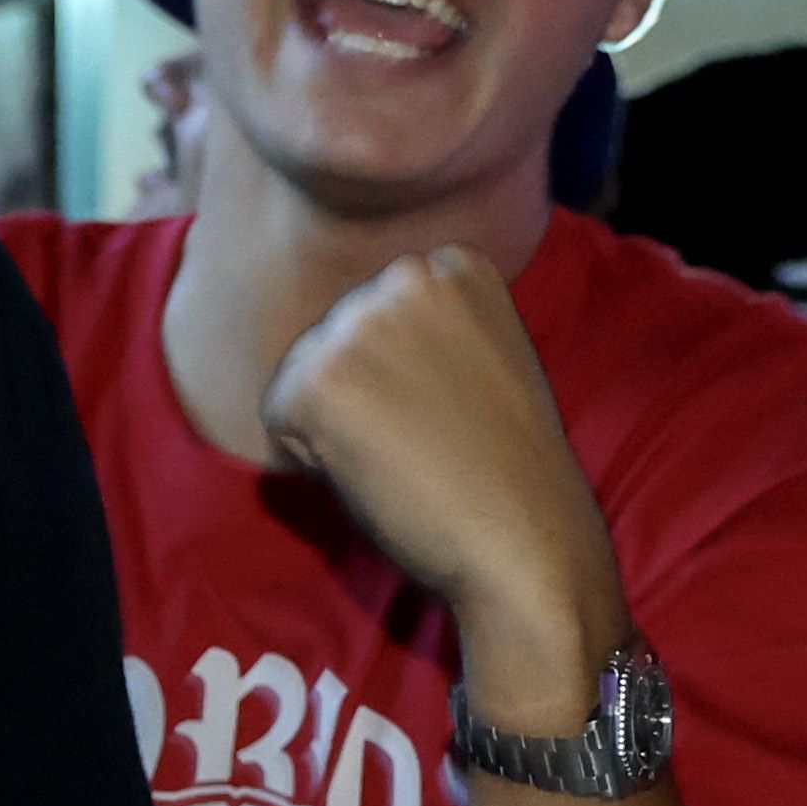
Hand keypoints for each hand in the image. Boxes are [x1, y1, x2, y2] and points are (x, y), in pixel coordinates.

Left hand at [259, 248, 625, 705]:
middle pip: (337, 335)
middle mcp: (405, 276)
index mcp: (455, 268)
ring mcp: (359, 324)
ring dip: (336, 422)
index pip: (381, 310)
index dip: (403, 373)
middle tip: (427, 441)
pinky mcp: (320, 380)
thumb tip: (355, 340)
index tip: (453, 409)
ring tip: (406, 455)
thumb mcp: (486, 361)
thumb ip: (427, 330)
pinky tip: (375, 471)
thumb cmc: (509, 469)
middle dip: (363, 393)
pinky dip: (310, 456)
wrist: (526, 538)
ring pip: (304, 374)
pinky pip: (279, 415)